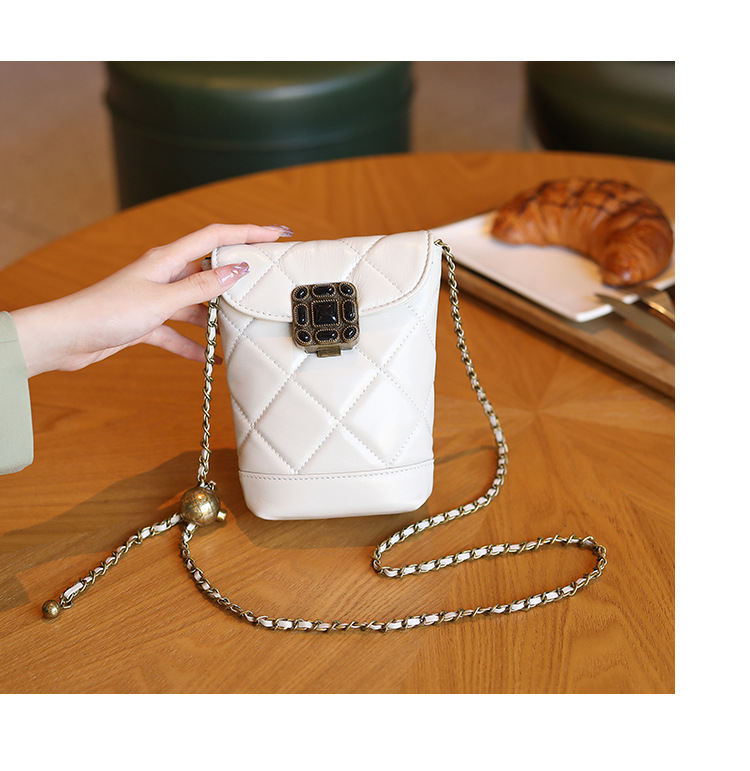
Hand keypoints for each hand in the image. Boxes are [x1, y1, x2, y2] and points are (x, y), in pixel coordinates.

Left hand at [10, 223, 291, 376]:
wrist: (69, 337)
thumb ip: (201, 287)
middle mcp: (163, 274)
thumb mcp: (162, 299)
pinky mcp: (147, 321)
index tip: (277, 233)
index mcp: (167, 259)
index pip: (217, 237)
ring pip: (197, 303)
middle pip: (210, 270)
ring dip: (216, 318)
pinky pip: (179, 332)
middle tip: (265, 284)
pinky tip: (209, 359)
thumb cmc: (108, 311)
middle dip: (238, 278)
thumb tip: (237, 271)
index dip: (248, 232)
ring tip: (240, 330)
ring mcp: (156, 298)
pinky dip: (194, 344)